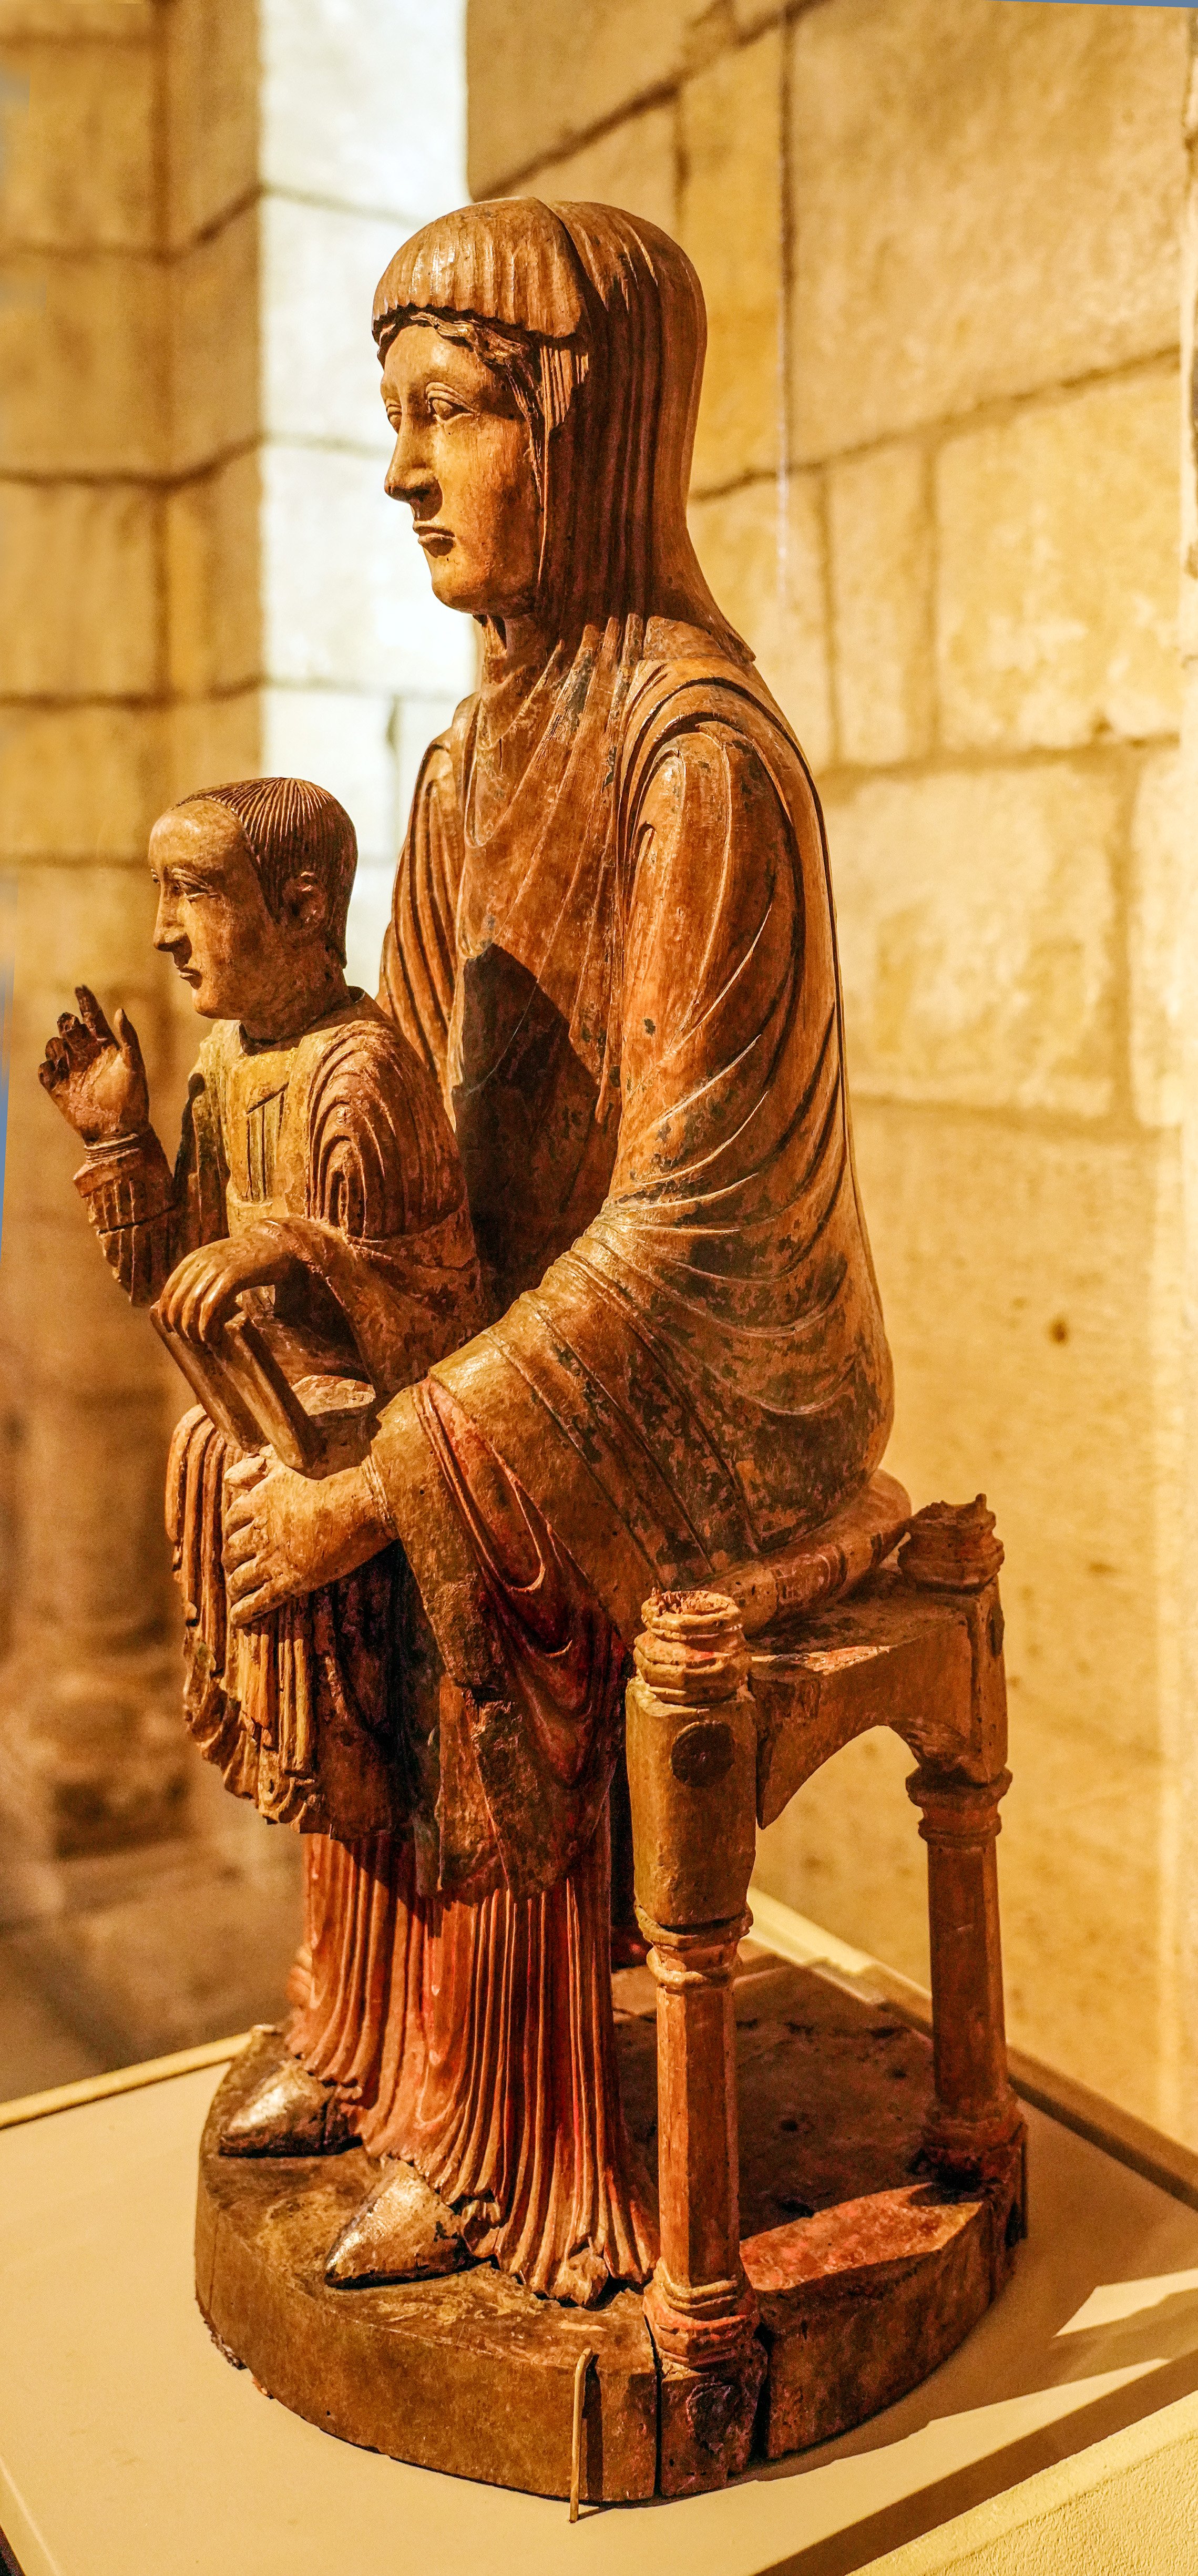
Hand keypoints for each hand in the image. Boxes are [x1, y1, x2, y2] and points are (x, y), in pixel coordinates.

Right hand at [38, 986, 148, 1144]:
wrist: (119, 1133)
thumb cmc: (133, 1100)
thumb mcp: (135, 1067)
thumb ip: (128, 1038)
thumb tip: (119, 1010)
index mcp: (105, 1047)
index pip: (92, 1017)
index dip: (86, 1001)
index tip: (80, 987)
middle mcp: (86, 1055)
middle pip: (68, 1028)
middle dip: (67, 1024)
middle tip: (72, 1031)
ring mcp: (71, 1070)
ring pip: (53, 1045)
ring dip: (56, 1045)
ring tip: (67, 1056)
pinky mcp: (58, 1088)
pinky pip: (43, 1071)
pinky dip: (46, 1068)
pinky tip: (56, 1073)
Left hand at [157, 1224, 300, 1345]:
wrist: (277, 1245)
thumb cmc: (249, 1261)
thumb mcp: (220, 1263)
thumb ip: (203, 1276)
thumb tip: (187, 1306)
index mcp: (195, 1259)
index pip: (170, 1289)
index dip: (166, 1313)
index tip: (170, 1329)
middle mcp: (202, 1262)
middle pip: (179, 1300)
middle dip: (181, 1325)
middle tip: (191, 1340)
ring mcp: (217, 1268)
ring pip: (193, 1305)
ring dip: (194, 1329)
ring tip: (203, 1341)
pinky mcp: (234, 1277)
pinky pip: (212, 1306)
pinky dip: (208, 1326)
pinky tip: (212, 1336)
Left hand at [222, 1453, 393, 1623]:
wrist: (369, 1494)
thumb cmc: (339, 1469)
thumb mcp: (292, 1461)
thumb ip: (259, 1468)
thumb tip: (228, 1480)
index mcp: (260, 1498)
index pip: (234, 1517)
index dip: (234, 1529)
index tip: (238, 1535)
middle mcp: (261, 1529)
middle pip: (232, 1550)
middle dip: (231, 1561)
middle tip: (234, 1568)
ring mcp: (275, 1557)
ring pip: (241, 1578)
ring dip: (235, 1589)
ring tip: (236, 1595)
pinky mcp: (293, 1580)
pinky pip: (259, 1601)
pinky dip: (245, 1613)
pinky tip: (240, 1621)